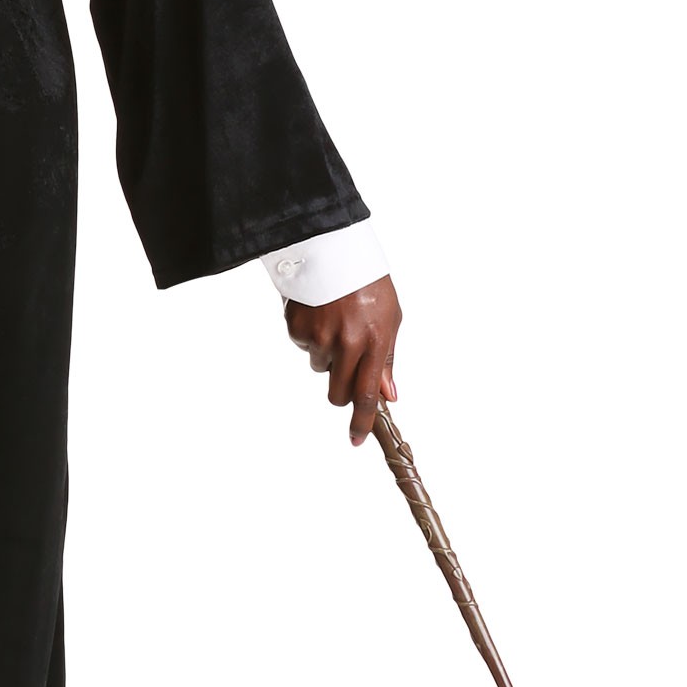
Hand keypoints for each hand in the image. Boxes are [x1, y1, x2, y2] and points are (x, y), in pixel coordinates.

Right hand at [284, 274, 401, 445]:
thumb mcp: (389, 317)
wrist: (331, 247)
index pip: (366, 394)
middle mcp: (345, 342)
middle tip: (346, 370)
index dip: (361, 422)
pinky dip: (311, 336)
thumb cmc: (366, 281)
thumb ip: (386, 358)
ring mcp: (318, 336)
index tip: (356, 440)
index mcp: (373, 340)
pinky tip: (319, 313)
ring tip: (335, 322)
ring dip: (328, 355)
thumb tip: (389, 394)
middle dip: (341, 392)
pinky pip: (304, 346)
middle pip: (337, 393)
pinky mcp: (297, 327)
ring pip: (320, 368)